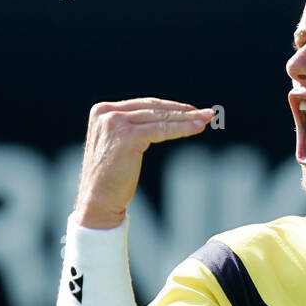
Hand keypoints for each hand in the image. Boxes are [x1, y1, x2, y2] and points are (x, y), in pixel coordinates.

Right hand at [74, 97, 215, 227]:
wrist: (98, 200)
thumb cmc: (111, 181)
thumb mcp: (117, 146)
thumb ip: (131, 130)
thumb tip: (157, 124)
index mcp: (103, 111)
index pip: (143, 105)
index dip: (169, 107)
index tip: (189, 110)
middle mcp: (107, 112)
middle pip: (153, 108)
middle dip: (182, 110)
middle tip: (205, 113)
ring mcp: (116, 122)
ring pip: (160, 117)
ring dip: (186, 118)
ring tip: (207, 119)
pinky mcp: (128, 136)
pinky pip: (162, 130)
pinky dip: (182, 128)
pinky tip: (197, 127)